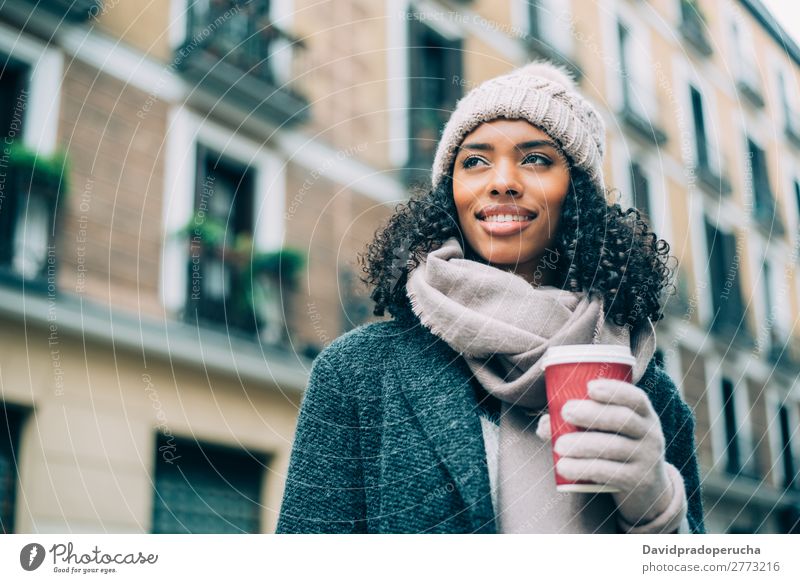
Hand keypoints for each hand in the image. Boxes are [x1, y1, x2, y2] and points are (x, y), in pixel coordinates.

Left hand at [535, 378, 685, 528]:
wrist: (649, 490)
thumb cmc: (619, 450)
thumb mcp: (613, 432)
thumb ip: (581, 423)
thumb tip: (545, 424)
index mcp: (644, 415)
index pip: (636, 398)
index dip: (614, 390)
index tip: (589, 387)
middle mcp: (650, 434)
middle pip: (623, 419)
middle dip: (592, 413)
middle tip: (566, 411)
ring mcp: (646, 459)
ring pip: (614, 447)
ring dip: (582, 444)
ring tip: (558, 445)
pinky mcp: (637, 482)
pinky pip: (610, 473)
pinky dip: (583, 468)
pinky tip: (563, 466)